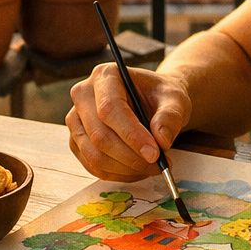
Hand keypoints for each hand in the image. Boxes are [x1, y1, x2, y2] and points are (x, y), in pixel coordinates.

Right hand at [66, 63, 190, 181]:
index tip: (154, 153)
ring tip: (151, 168)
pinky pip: (92, 165)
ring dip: (125, 168)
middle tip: (158, 165)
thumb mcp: (174, 100)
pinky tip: (136, 170)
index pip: (110, 108)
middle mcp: (84, 94)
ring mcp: (76, 119)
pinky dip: (117, 174)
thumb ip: (170, 116)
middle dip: (131, 157)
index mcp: (106, 75)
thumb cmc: (160, 97)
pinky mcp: (76, 140)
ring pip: (94, 154)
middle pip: (99, 135)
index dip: (131, 134)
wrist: (152, 102)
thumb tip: (161, 140)